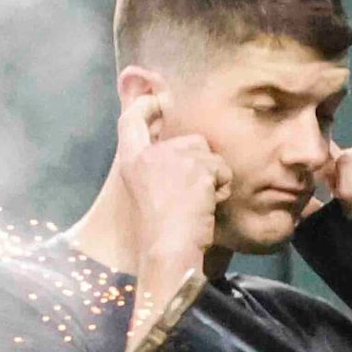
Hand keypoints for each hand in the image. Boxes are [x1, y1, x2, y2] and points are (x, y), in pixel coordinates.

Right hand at [114, 94, 229, 268]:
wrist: (169, 249)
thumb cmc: (160, 231)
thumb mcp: (149, 192)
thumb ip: (158, 167)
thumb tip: (186, 147)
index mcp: (131, 162)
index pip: (130, 121)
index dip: (145, 107)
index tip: (157, 102)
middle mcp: (148, 154)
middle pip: (189, 140)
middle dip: (199, 163)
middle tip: (190, 195)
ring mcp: (172, 157)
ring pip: (208, 153)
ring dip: (211, 177)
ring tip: (198, 203)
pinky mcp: (196, 165)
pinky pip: (222, 168)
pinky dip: (221, 187)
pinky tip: (207, 206)